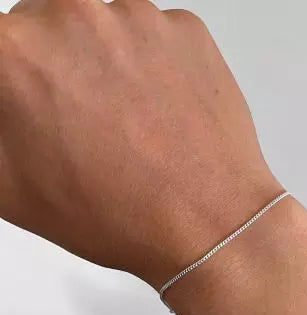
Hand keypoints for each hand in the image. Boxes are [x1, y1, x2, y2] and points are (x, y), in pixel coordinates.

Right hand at [0, 0, 281, 287]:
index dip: (17, 90)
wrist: (206, 223)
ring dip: (108, 69)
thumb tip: (7, 106)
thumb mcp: (10, 189)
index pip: (3, 54)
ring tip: (131, 127)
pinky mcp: (186, 31)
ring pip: (105, 34)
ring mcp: (138, 18)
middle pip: (48, 34)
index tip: (36, 111)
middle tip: (85, 127)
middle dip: (56, 74)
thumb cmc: (120, 215)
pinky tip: (163, 115)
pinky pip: (155, 40)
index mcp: (15, 52)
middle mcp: (73, 17)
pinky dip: (155, 69)